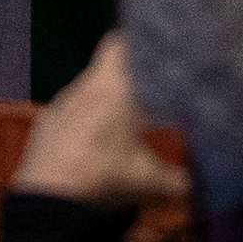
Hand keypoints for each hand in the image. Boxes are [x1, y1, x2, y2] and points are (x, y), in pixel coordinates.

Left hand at [12, 37, 181, 209]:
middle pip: (106, 67)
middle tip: (145, 96)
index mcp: (115, 87)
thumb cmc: (104, 175)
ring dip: (103, 101)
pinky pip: (68, 111)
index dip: (136, 44)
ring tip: (117, 125)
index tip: (153, 57)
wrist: (48, 199)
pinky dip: (80, 120)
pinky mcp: (44, 121)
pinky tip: (88, 144)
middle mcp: (85, 85)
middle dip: (125, 79)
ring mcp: (60, 102)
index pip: (121, 43)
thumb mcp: (149, 182)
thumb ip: (179, 180)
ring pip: (87, 90)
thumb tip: (198, 184)